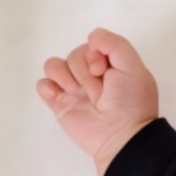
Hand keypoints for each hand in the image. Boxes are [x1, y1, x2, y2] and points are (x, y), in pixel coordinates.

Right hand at [37, 28, 158, 175]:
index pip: (90, 44)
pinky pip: (42, 84)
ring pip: (54, 65)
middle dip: (83, 70)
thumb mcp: (133, 67)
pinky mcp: (59, 103)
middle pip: (72, 54)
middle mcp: (90, 76)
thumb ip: (114, 43)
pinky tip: (63, 98)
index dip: (93, 53)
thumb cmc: (131, 103)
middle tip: (98, 92)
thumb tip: (91, 37)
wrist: (120, 137)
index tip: (103, 71)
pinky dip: (49, 88)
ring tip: (81, 95)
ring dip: (66, 77)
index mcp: (108, 66)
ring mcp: (73, 89)